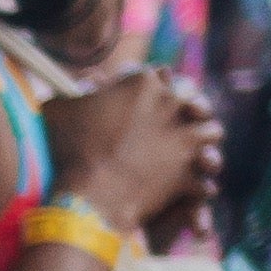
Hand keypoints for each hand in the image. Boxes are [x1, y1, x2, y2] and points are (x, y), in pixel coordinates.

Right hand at [40, 64, 216, 246]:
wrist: (85, 196)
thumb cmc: (68, 151)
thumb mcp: (58, 110)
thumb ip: (69, 92)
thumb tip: (71, 87)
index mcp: (143, 82)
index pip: (162, 74)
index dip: (158, 87)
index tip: (150, 101)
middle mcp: (171, 103)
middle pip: (192, 98)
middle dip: (186, 111)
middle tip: (174, 125)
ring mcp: (185, 137)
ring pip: (212, 131)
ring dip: (203, 142)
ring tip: (193, 153)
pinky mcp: (189, 171)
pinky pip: (207, 173)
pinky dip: (201, 182)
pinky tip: (191, 186)